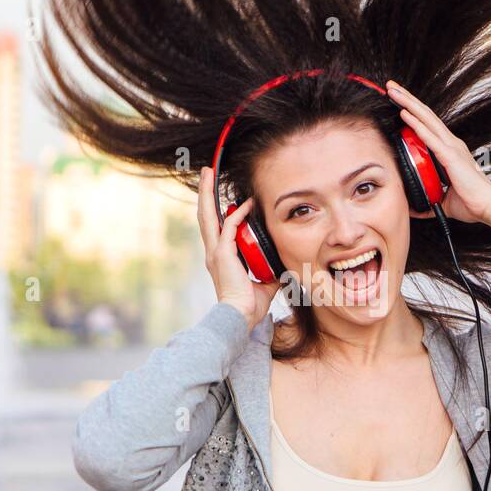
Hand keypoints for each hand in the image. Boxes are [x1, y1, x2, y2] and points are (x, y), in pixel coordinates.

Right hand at [197, 166, 283, 329]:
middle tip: (206, 173)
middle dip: (206, 193)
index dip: (218, 210)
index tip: (225, 196)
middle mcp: (214, 252)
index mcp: (220, 258)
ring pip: (209, 216)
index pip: (216, 227)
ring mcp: (216, 252)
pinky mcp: (222, 254)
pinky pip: (229, 227)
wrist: (240, 317)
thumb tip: (285, 267)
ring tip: (209, 174)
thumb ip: (271, 272)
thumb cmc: (250, 306)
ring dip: (210, 193)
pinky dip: (238, 214)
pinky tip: (247, 203)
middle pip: (206, 215)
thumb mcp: (265, 284)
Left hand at [385, 80, 490, 229]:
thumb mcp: (441, 200)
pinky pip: (430, 137)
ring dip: (408, 104)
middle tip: (391, 87)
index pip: (428, 125)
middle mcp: (451, 144)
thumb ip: (426, 200)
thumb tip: (411, 206)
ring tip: (394, 92)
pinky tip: (405, 114)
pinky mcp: (451, 156)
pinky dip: (416, 124)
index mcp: (449, 150)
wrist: (487, 207)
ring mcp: (451, 147)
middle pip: (425, 115)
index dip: (413, 111)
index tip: (398, 101)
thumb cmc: (470, 201)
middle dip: (407, 99)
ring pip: (426, 119)